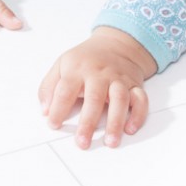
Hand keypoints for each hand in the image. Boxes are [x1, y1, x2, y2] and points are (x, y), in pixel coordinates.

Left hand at [38, 27, 156, 148]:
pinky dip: (138, 115)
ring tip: (110, 141)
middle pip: (94, 97)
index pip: (65, 89)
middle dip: (88, 122)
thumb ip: (49, 86)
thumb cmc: (86, 59)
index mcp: (78, 69)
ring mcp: (119, 79)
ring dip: (115, 122)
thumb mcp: (62, 64)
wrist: (116, 44)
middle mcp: (100, 74)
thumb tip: (44, 110)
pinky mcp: (134, 85)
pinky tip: (130, 129)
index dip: (58, 108)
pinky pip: (141, 100)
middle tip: (82, 142)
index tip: (53, 124)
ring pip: (120, 99)